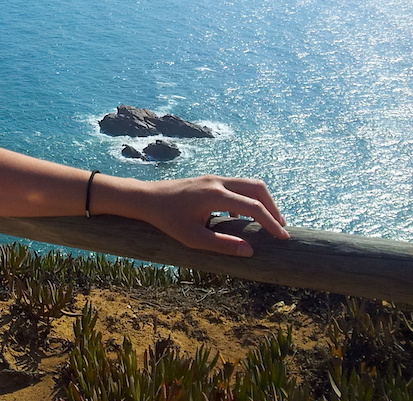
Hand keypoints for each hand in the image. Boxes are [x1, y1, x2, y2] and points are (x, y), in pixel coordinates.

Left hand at [139, 175, 289, 256]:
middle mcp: (217, 182)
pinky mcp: (208, 180)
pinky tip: (240, 217)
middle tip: (280, 228)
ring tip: (267, 223)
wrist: (146, 198)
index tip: (283, 238)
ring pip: (248, 184)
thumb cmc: (166, 219)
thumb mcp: (192, 238)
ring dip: (261, 201)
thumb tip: (249, 251)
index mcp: (215, 195)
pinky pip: (235, 185)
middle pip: (257, 188)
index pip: (254, 207)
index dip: (271, 223)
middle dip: (273, 208)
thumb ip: (222, 244)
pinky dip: (246, 198)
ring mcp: (213, 178)